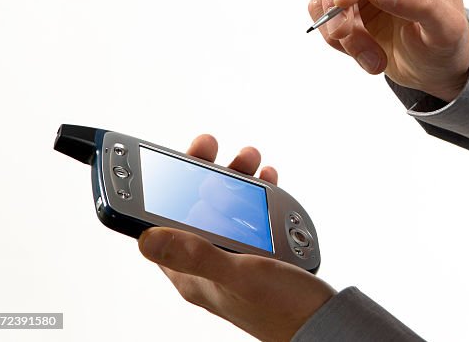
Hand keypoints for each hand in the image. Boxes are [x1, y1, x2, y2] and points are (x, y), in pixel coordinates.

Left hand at [138, 134, 335, 341]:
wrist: (323, 323)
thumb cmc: (282, 309)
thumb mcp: (238, 275)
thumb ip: (196, 254)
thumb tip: (145, 237)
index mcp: (191, 273)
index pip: (161, 223)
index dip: (161, 188)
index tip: (165, 157)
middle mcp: (208, 263)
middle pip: (193, 208)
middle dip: (201, 172)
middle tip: (210, 147)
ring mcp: (234, 256)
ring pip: (224, 207)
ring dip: (233, 178)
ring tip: (250, 160)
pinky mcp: (260, 253)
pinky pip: (251, 215)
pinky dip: (258, 194)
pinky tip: (268, 181)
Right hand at [309, 0, 468, 100]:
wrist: (435, 65)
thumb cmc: (447, 41)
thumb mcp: (445, 27)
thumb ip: (420, 2)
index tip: (345, 0)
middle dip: (338, 1)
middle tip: (344, 34)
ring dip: (341, 29)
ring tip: (373, 58)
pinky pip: (322, 10)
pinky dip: (337, 38)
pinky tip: (366, 55)